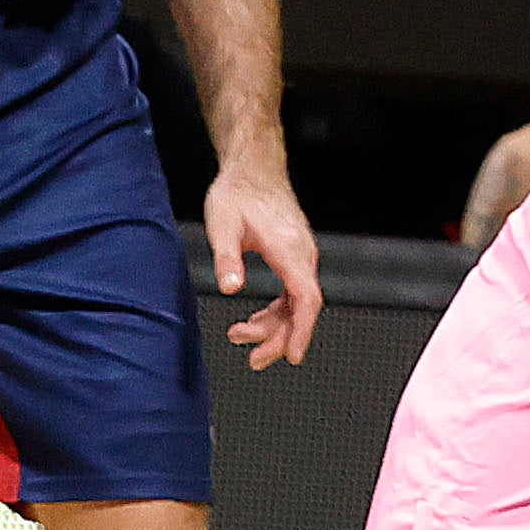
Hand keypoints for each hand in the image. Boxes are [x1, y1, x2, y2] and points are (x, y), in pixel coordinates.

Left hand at [204, 161, 321, 371]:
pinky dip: (276, 310)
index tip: (293, 356)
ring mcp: (301, 255)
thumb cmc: (238, 193)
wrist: (253, 168)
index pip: (306, 299)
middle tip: (252, 360)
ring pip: (296, 302)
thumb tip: (230, 288)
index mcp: (290, 250)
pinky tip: (255, 319)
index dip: (301, 330)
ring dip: (273, 325)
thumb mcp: (223, 226)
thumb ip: (227, 258)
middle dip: (279, 338)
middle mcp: (302, 254)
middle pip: (302, 308)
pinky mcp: (293, 255)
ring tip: (239, 336)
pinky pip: (292, 291)